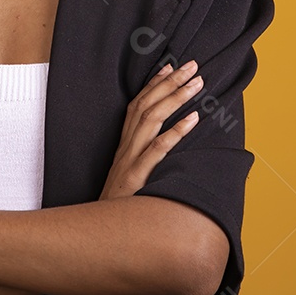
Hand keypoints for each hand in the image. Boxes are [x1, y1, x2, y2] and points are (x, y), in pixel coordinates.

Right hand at [98, 60, 202, 199]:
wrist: (99, 229)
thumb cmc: (119, 204)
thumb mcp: (129, 175)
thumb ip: (142, 158)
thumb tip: (165, 145)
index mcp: (124, 144)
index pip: (138, 105)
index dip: (153, 84)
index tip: (169, 66)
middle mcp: (126, 146)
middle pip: (146, 105)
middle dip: (170, 82)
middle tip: (192, 65)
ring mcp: (130, 159)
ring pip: (152, 119)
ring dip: (175, 97)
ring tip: (196, 83)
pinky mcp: (136, 176)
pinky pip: (157, 149)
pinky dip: (175, 131)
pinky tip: (193, 118)